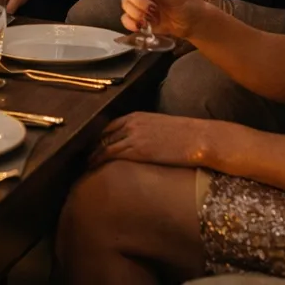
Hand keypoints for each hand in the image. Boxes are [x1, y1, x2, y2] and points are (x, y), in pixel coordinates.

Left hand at [90, 111, 213, 168]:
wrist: (201, 138)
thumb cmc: (189, 137)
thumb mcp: (162, 129)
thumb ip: (147, 133)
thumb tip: (144, 145)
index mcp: (137, 116)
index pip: (109, 126)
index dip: (98, 137)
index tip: (92, 147)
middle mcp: (131, 124)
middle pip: (102, 135)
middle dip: (91, 146)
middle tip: (83, 158)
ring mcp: (133, 136)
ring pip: (103, 145)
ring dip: (92, 156)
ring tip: (85, 166)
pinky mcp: (137, 150)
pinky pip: (111, 155)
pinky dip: (98, 161)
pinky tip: (93, 168)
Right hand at [118, 0, 205, 39]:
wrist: (192, 22)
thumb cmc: (186, 2)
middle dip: (138, 1)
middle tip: (154, 7)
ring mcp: (137, 4)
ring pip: (125, 5)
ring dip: (137, 13)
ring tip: (153, 17)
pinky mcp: (137, 19)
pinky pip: (125, 19)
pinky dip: (131, 23)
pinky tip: (142, 25)